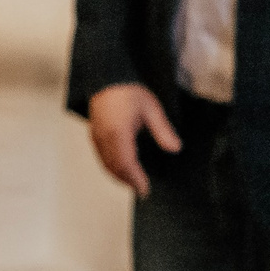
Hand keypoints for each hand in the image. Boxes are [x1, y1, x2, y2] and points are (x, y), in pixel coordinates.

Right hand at [87, 82, 180, 196]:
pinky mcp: (94, 135)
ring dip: (119, 176)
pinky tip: (122, 168)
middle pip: (114, 168)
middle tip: (142, 190)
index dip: (135, 179)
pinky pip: (102, 157)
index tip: (145, 189)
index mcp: (118, 132)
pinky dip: (112, 167)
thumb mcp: (152, 109)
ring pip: (106, 164)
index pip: (125, 163)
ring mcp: (96, 137)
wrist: (106, 79)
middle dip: (128, 181)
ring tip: (134, 183)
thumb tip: (175, 148)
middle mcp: (104, 138)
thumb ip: (163, 130)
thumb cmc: (128, 92)